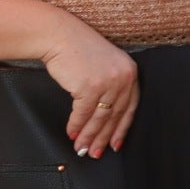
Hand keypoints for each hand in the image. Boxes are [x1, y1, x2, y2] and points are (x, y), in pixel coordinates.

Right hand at [41, 15, 139, 157]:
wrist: (59, 35)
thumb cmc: (78, 50)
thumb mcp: (105, 65)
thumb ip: (111, 86)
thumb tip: (106, 114)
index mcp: (130, 72)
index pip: (130, 107)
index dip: (122, 128)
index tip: (116, 144)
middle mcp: (123, 77)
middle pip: (115, 115)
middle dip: (104, 137)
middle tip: (96, 153)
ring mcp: (107, 82)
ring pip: (99, 117)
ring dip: (89, 136)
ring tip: (82, 149)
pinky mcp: (89, 86)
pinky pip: (83, 112)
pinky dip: (77, 126)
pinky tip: (72, 134)